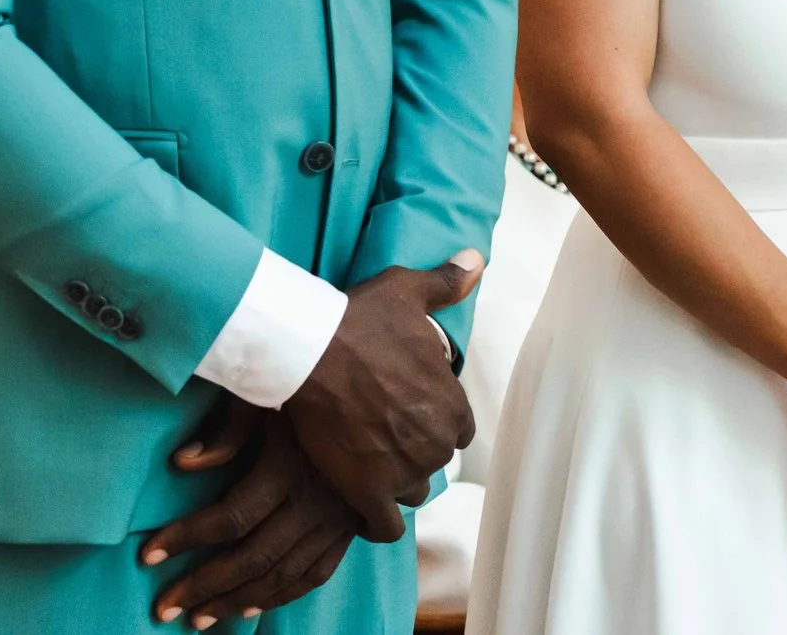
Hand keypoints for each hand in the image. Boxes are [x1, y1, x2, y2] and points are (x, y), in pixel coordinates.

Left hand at [140, 402, 357, 628]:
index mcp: (288, 468)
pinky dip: (279, 598)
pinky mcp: (348, 532)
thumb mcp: (267, 396)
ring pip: (280, 576)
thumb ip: (227, 430)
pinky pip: (312, 576)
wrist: (380, 397)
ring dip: (235, 601)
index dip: (185, 538)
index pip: (229, 517)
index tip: (146, 554)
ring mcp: (334, 523)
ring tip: (196, 618)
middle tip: (162, 607)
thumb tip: (182, 463)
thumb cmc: (311, 389)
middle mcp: (313, 503)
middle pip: (251, 558)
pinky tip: (247, 609)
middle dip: (202, 586)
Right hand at [278, 251, 480, 542]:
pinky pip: (384, 527)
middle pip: (433, 459)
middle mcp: (436, 443)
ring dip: (394, 480)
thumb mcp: (407, 291)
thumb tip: (477, 259)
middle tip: (379, 432)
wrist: (309, 350)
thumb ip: (447, 282)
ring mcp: (403, 470)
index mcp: (452, 405)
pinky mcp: (367, 492)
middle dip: (412, 449)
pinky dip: (375, 522)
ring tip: (366, 462)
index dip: (433, 420)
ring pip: (410, 490)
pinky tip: (360, 506)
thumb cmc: (358, 318)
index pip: (459, 429)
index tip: (406, 410)